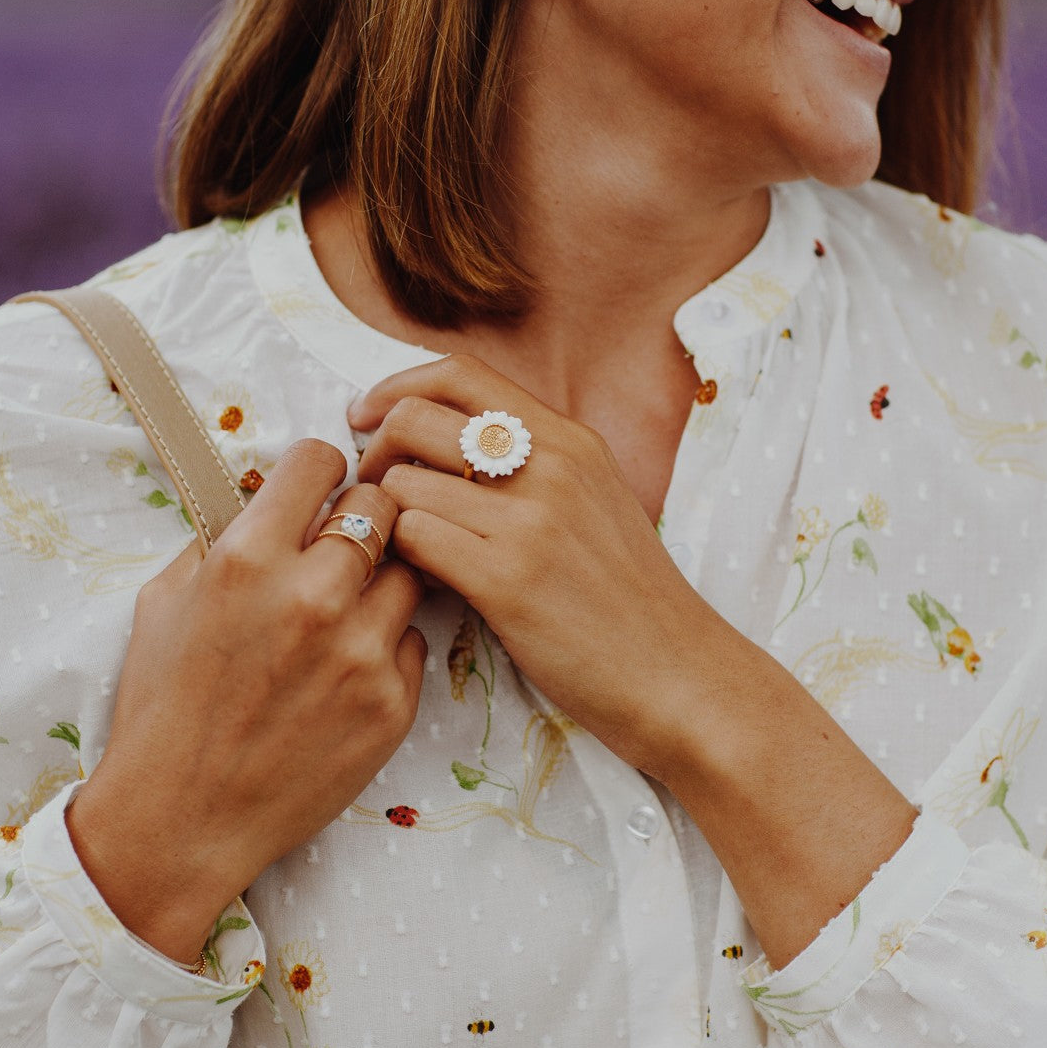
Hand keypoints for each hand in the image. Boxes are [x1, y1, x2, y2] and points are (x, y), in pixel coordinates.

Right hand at [67, 440, 426, 962]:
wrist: (182, 821)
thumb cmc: (165, 708)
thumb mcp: (165, 601)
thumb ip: (223, 538)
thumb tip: (271, 497)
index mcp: (247, 560)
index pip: (320, 460)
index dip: (320, 469)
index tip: (318, 488)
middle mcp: (312, 597)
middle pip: (382, 505)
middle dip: (364, 514)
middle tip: (345, 542)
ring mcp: (361, 652)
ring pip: (411, 568)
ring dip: (383, 578)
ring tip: (347, 608)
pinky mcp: (392, 703)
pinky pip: (414, 639)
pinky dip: (388, 644)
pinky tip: (348, 668)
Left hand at [349, 355, 738, 780]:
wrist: (679, 674)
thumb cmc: (631, 601)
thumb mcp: (596, 502)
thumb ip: (536, 466)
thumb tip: (447, 447)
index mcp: (571, 440)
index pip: (461, 373)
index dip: (397, 385)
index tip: (367, 416)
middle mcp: (551, 466)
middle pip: (417, 418)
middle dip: (374, 452)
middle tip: (370, 493)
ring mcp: (530, 521)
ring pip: (405, 483)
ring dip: (384, 515)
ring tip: (398, 547)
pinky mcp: (508, 580)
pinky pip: (414, 538)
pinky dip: (399, 556)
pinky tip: (419, 580)